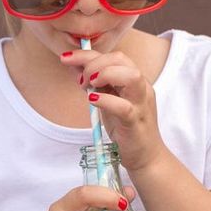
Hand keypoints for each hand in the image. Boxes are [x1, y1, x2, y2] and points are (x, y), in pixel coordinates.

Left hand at [61, 47, 165, 171]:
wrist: (145, 156)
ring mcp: (141, 103)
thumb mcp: (108, 99)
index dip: (86, 54)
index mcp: (134, 79)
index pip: (113, 56)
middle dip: (94, 64)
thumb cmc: (125, 127)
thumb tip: (74, 66)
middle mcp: (141, 87)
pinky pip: (124, 106)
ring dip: (105, 74)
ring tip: (90, 86)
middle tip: (81, 81)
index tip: (65, 58)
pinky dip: (106, 100)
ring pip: (131, 76)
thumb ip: (94, 83)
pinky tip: (92, 101)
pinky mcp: (136, 122)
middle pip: (121, 59)